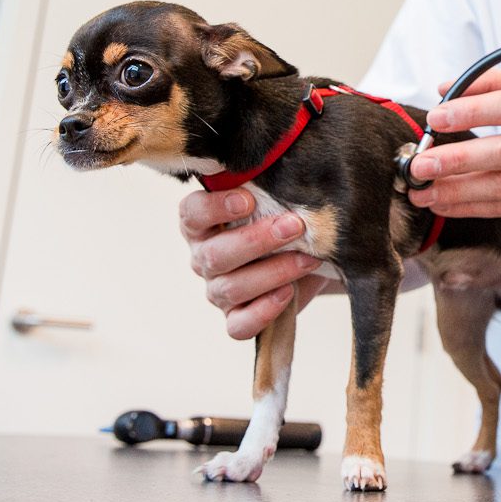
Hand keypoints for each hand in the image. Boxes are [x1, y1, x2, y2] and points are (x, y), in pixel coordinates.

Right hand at [179, 188, 331, 339]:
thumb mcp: (276, 199)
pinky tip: (287, 293)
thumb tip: (290, 175)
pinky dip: (263, 312)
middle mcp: (203, 257)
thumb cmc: (283, 218)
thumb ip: (271, 187)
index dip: (215, 207)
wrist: (308, 256)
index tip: (248, 199)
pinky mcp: (235, 318)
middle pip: (216, 254)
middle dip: (258, 240)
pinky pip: (238, 326)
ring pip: (231, 288)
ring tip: (307, 259)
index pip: (192, 213)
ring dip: (273, 272)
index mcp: (202, 223)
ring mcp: (216, 290)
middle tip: (295, 225)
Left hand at [405, 69, 500, 219]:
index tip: (437, 117)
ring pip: (500, 185)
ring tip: (421, 189)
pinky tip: (441, 203)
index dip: (473, 111)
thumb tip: (443, 88)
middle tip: (420, 163)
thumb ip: (490, 82)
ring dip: (455, 189)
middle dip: (457, 159)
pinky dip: (467, 207)